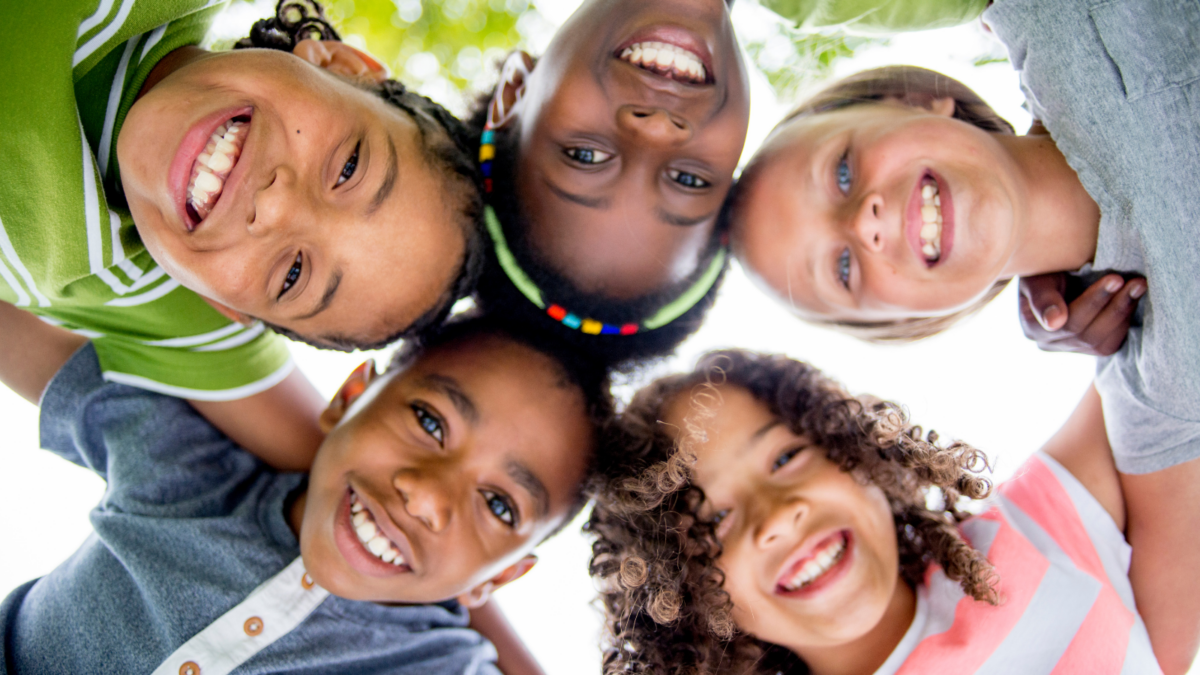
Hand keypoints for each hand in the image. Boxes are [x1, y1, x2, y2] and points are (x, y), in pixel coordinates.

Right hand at [1018, 272, 1145, 356]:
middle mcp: (1049, 344)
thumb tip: (1054, 323)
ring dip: (1123, 314)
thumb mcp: (1037, 276)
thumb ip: (1042, 298)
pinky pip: (1111, 344)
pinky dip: (1125, 322)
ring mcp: (1070, 349)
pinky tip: (1133, 300)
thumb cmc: (1043, 270)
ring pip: (1101, 344)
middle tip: (1136, 281)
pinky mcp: (1090, 348)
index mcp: (1033, 328)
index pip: (1066, 321)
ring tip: (1139, 287)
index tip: (1115, 278)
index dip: (1093, 301)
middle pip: (1086, 335)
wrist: (1052, 273)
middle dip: (1114, 306)